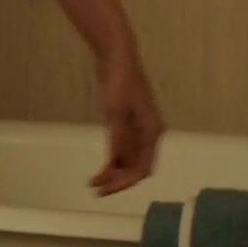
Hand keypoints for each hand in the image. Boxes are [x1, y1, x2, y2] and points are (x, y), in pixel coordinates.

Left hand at [90, 48, 163, 196]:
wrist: (117, 57)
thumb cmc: (120, 81)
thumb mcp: (116, 111)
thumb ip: (118, 138)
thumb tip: (117, 163)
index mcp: (152, 132)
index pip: (143, 168)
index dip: (125, 182)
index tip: (105, 189)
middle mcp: (149, 134)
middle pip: (137, 167)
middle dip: (119, 180)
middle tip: (97, 189)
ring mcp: (139, 129)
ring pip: (130, 159)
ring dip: (115, 172)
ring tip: (95, 182)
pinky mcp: (129, 123)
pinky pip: (124, 149)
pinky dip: (114, 160)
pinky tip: (103, 168)